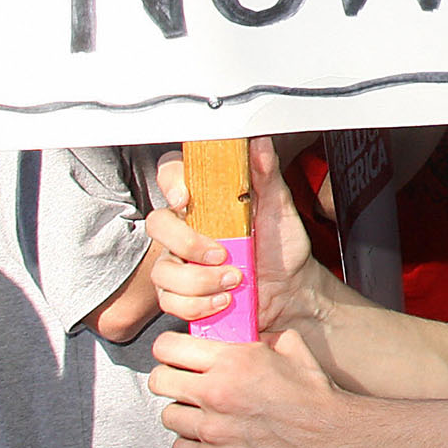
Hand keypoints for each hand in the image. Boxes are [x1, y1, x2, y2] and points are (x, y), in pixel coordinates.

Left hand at [148, 326, 363, 447]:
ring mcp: (211, 430)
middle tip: (187, 381)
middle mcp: (216, 393)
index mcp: (233, 361)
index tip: (177, 352)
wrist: (328, 437)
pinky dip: (191, 442)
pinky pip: (179, 447)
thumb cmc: (313, 392)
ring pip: (168, 416)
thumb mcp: (292, 347)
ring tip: (205, 411)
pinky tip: (211, 435)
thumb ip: (261, 337)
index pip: (168, 347)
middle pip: (159, 381)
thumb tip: (244, 334)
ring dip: (184, 411)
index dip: (170, 347)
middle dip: (171, 377)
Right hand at [149, 138, 328, 334]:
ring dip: (200, 280)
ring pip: (163, 270)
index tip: (186, 197)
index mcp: (207, 201)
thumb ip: (266, 174)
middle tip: (223, 253)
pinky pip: (170, 300)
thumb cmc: (282, 247)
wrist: (289, 291)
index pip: (171, 176)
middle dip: (189, 243)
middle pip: (157, 224)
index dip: (170, 181)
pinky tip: (223, 301)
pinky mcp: (181, 294)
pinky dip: (198, 304)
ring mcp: (180, 262)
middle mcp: (187, 229)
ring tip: (234, 280)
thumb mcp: (280, 208)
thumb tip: (259, 143)